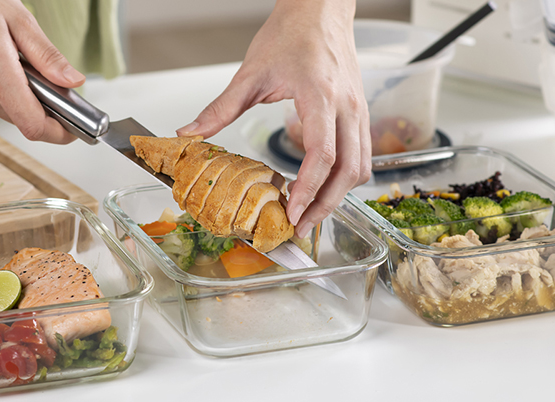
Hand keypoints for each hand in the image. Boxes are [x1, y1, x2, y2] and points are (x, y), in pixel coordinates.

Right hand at [0, 0, 83, 143]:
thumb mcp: (16, 18)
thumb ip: (46, 56)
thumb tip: (72, 81)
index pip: (32, 124)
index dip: (57, 132)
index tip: (72, 131)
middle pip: (20, 118)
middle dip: (39, 107)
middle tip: (49, 85)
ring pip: (2, 110)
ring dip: (16, 96)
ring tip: (12, 62)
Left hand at [177, 0, 370, 237]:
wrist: (320, 8)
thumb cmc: (292, 33)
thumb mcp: (250, 72)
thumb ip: (220, 108)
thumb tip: (190, 133)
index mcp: (320, 96)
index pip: (322, 154)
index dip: (309, 188)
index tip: (292, 210)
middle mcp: (347, 106)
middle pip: (349, 170)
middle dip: (326, 204)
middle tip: (301, 227)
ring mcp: (359, 110)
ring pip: (361, 166)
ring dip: (339, 195)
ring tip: (312, 213)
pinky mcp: (360, 112)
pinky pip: (363, 154)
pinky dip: (346, 178)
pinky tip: (324, 187)